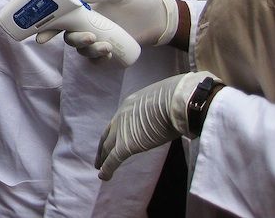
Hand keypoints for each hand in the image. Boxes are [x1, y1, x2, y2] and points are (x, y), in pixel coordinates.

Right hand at [35, 0, 178, 57]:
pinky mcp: (111, 52)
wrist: (157, 15)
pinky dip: (100, 60)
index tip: (41, 37)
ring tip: (106, 46)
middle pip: (71, 39)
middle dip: (76, 40)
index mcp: (83, 13)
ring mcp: (99, 40)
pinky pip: (98, 61)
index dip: (48, 30)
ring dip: (90, 50)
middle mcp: (87, 28)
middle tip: (90, 37)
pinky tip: (110, 53)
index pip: (61, 22)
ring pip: (84, 51)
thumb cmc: (135, 0)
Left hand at [95, 72, 219, 178]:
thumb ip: (158, 109)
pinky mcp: (127, 144)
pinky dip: (107, 168)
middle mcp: (122, 116)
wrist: (175, 100)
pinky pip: (114, 159)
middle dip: (103, 147)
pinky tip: (104, 176)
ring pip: (108, 147)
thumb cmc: (175, 98)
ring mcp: (122, 130)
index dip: (114, 132)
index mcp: (130, 104)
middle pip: (108, 135)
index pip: (118, 121)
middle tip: (99, 158)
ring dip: (103, 159)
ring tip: (99, 169)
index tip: (111, 139)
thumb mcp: (161, 101)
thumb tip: (170, 115)